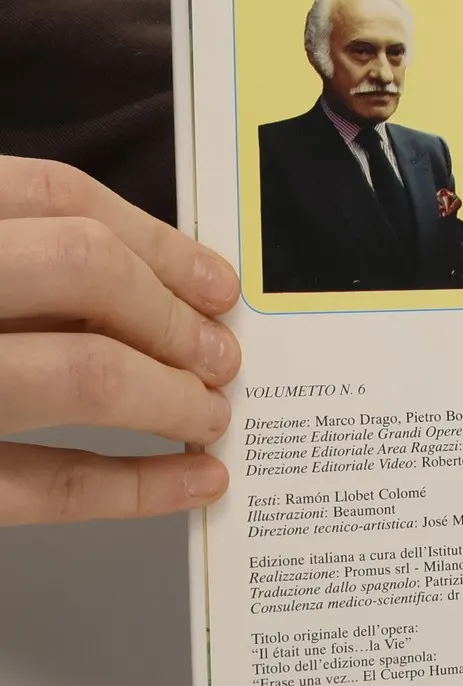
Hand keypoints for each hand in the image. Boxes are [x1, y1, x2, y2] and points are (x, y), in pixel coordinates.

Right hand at [0, 158, 239, 522]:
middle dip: (171, 314)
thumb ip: (8, 250)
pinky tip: (192, 483)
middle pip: (81, 271)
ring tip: (208, 412)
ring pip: (74, 374)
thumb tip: (150, 283)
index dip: (156, 241)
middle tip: (218, 353)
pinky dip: (135, 488)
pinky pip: (40, 486)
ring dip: (169, 395)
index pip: (53, 197)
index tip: (214, 282)